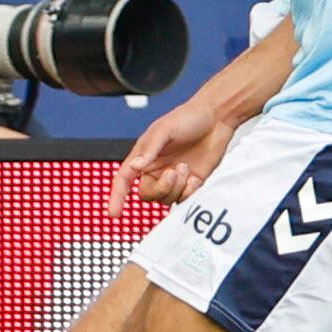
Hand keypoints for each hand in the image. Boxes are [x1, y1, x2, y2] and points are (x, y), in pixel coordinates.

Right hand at [108, 96, 235, 217]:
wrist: (217, 119)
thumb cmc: (187, 118)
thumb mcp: (165, 129)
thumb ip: (150, 149)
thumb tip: (135, 166)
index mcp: (143, 157)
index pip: (123, 180)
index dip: (116, 197)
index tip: (114, 214)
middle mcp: (156, 170)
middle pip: (147, 194)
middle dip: (160, 188)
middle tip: (172, 173)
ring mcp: (174, 179)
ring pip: (166, 199)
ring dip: (177, 187)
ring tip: (185, 167)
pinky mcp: (191, 183)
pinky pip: (184, 199)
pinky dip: (189, 190)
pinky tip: (194, 175)